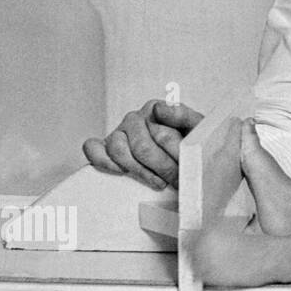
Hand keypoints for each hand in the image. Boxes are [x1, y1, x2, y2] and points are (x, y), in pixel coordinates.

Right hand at [82, 99, 203, 190]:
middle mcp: (135, 118)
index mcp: (156, 109)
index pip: (161, 135)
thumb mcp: (197, 126)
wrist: (187, 154)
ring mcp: (118, 132)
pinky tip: (122, 171)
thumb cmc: (191, 141)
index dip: (174, 154)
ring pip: (118, 150)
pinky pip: (93, 149)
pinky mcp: (105, 146)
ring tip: (158, 181)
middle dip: (162, 167)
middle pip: (142, 147)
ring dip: (139, 171)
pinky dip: (104, 162)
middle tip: (176, 179)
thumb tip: (158, 108)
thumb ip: (182, 115)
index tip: (185, 165)